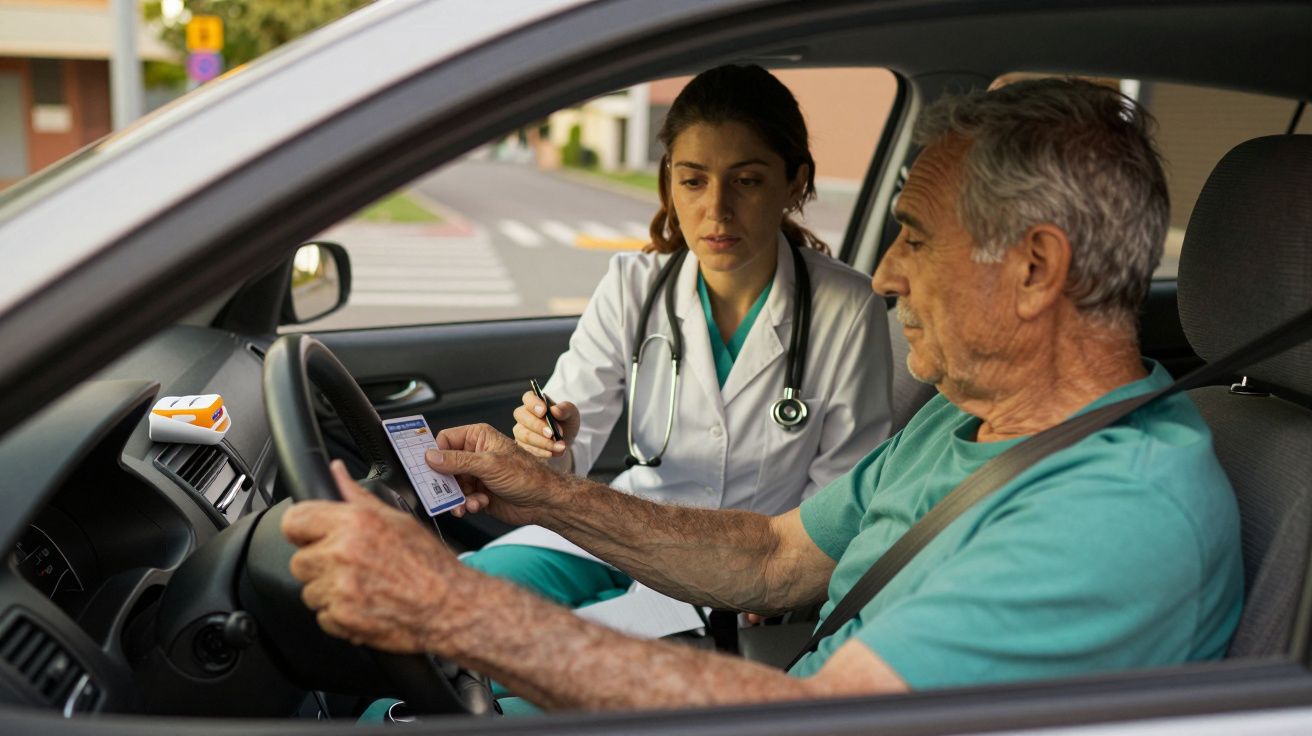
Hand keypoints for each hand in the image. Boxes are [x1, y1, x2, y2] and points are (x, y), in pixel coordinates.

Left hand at [281, 460, 469, 653]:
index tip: (310, 536)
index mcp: (354, 523)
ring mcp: (340, 589)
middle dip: (320, 564)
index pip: (295, 520)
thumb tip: (336, 471)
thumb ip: (357, 496)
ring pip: (310, 591)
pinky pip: (322, 617)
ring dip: (329, 592)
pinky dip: (339, 615)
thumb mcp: (396, 519)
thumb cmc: (429, 563)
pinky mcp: (342, 619)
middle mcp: (343, 553)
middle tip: (350, 566)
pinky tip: (365, 604)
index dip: (301, 528)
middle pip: (300, 561)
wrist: (449, 605)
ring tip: (362, 586)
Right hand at [431, 423, 566, 525]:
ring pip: (450, 485)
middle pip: (443, 465)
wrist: (544, 502)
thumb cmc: (526, 475)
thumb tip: (430, 457)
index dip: (435, 453)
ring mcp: (475, 474)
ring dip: (456, 496)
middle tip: (442, 491)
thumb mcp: (489, 464)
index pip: (445, 440)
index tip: (427, 468)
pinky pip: (460, 499)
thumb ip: (458, 461)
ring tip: (465, 503)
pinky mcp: (477, 493)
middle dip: (444, 481)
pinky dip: (465, 504)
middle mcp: (474, 454)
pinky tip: (478, 505)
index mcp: (478, 437)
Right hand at [512, 390, 579, 458]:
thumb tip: (555, 410)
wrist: (564, 440)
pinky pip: (528, 449)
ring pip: (525, 435)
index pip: (528, 398)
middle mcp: (524, 415)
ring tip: (560, 446)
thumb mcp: (571, 413)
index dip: (534, 404)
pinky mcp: (523, 445)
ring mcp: (521, 430)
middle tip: (552, 433)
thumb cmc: (566, 421)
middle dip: (538, 426)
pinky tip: (554, 452)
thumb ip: (565, 409)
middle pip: (522, 416)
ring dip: (543, 442)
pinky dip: (543, 452)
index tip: (544, 411)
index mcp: (534, 401)